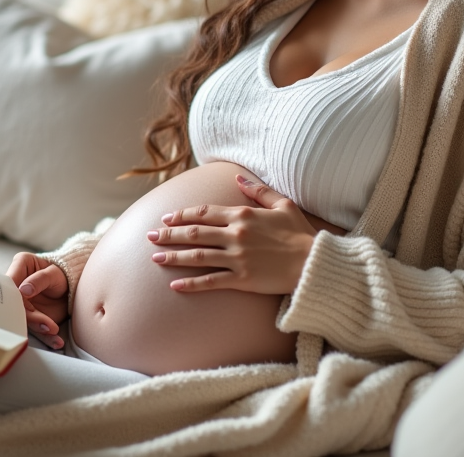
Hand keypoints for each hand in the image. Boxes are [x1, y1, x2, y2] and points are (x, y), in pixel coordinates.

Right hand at [6, 252, 67, 349]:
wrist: (72, 286)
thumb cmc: (62, 272)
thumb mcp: (54, 273)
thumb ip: (39, 279)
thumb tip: (23, 290)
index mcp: (19, 266)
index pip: (10, 282)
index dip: (12, 295)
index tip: (20, 305)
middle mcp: (18, 287)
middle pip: (15, 304)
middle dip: (29, 316)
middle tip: (44, 324)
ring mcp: (24, 304)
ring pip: (26, 319)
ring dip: (40, 328)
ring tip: (53, 330)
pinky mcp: (34, 318)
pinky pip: (38, 329)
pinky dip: (47, 337)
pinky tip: (56, 341)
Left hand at [147, 175, 317, 294]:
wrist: (314, 264)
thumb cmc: (300, 234)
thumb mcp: (282, 205)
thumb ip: (258, 191)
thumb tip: (237, 177)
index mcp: (242, 216)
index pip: (204, 213)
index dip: (182, 215)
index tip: (166, 218)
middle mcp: (235, 235)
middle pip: (193, 233)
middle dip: (168, 234)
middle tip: (150, 236)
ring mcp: (236, 258)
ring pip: (196, 256)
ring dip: (173, 256)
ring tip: (154, 257)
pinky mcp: (241, 280)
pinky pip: (210, 281)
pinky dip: (191, 284)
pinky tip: (175, 286)